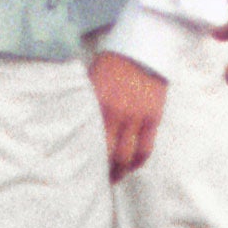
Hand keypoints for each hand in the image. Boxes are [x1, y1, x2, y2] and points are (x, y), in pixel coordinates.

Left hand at [89, 51, 165, 180]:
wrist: (143, 48)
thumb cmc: (112, 63)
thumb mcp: (92, 80)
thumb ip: (86, 103)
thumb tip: (74, 122)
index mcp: (97, 104)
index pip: (89, 140)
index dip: (85, 158)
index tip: (80, 169)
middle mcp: (116, 114)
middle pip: (107, 153)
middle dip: (102, 170)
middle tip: (97, 179)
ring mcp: (136, 117)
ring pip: (127, 155)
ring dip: (120, 170)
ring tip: (115, 177)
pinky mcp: (153, 117)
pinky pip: (146, 148)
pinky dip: (138, 161)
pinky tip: (132, 165)